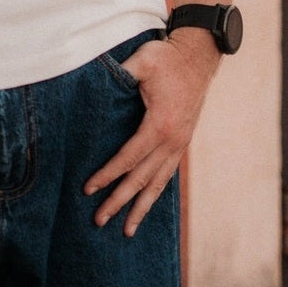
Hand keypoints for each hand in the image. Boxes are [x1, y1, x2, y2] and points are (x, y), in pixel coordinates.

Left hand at [83, 30, 219, 235]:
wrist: (199, 55)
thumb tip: (96, 79)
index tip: (89, 188)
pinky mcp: (182, 142)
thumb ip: (119, 73)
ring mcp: (180, 144)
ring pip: (158, 184)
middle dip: (120, 201)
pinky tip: (145, 205)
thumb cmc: (167, 57)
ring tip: (126, 230)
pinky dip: (155, 193)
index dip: (108, 174)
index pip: (129, 157)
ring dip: (141, 208)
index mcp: (161, 124)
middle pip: (142, 179)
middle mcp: (173, 141)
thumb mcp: (142, 60)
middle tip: (99, 220)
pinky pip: (166, 174)